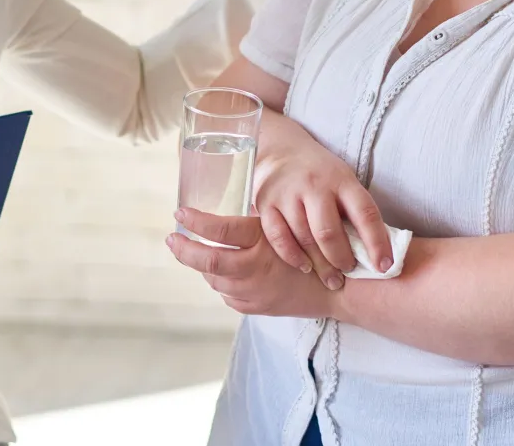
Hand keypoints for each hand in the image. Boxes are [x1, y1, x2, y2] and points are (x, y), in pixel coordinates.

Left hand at [167, 209, 332, 317]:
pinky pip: (229, 297)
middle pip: (208, 260)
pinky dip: (223, 284)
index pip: (219, 229)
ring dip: (203, 267)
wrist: (341, 289)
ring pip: (216, 280)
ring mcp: (255, 292)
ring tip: (197, 254)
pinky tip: (223, 275)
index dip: (195, 221)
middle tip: (172, 239)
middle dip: (184, 250)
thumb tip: (226, 205)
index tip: (179, 213)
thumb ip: (258, 222)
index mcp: (262, 241)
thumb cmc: (318, 248)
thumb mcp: (287, 225)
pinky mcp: (258, 308)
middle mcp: (255, 268)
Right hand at [252, 130, 392, 291]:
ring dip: (320, 264)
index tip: (384, 266)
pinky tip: (305, 266)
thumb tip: (376, 250)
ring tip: (331, 278)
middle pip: (328, 232)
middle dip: (342, 259)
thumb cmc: (321, 173)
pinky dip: (292, 256)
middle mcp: (314, 185)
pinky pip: (278, 237)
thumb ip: (355, 210)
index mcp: (341, 180)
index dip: (377, 242)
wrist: (281, 151)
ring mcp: (288, 193)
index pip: (364, 213)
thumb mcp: (343, 181)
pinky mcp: (266, 203)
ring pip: (304, 238)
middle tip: (348, 272)